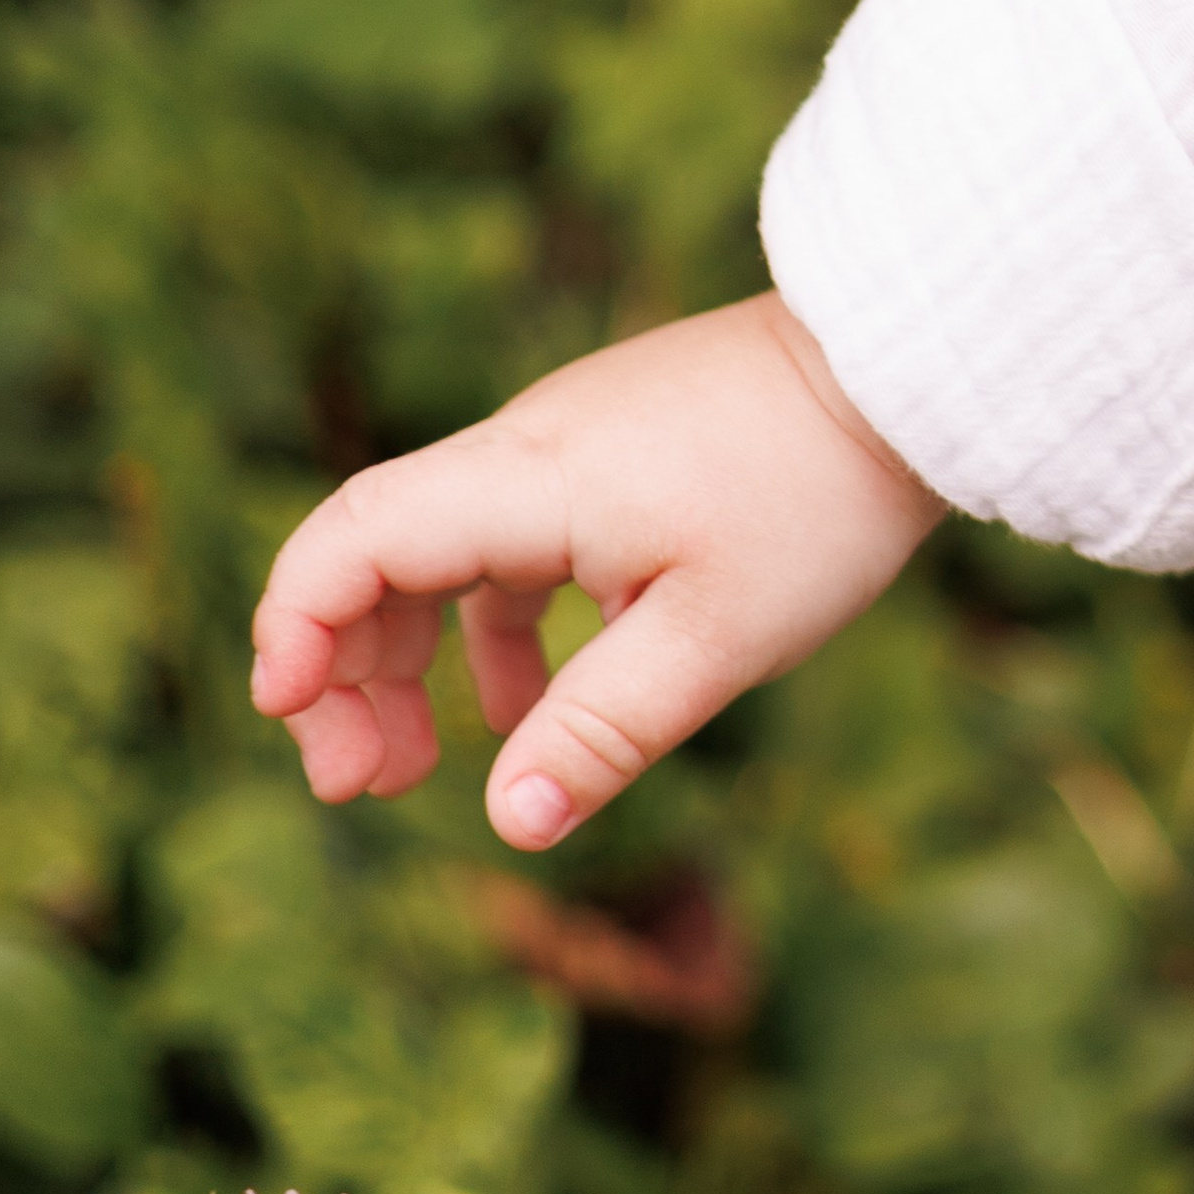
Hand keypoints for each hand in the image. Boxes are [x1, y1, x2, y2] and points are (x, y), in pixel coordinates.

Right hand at [250, 292, 940, 845]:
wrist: (907, 367)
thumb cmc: (818, 496)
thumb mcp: (716, 639)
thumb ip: (604, 730)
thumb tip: (512, 826)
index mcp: (525, 482)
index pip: (351, 540)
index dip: (295, 627)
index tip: (286, 719)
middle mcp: (522, 450)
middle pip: (373, 553)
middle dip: (341, 674)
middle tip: (356, 787)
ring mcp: (565, 448)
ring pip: (438, 553)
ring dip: (407, 657)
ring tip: (421, 769)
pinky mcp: (611, 458)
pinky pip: (509, 547)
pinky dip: (489, 631)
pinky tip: (522, 710)